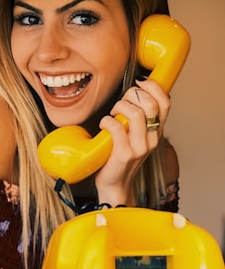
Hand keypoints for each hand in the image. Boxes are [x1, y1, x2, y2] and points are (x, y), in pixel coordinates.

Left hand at [95, 78, 169, 205]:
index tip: (139, 84)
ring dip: (119, 107)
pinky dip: (107, 120)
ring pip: (136, 113)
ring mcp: (139, 147)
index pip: (165, 102)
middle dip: (132, 95)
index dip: (153, 87)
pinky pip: (116, 127)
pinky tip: (104, 124)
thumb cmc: (122, 155)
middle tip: (121, 102)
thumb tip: (134, 91)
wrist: (115, 185)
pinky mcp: (124, 154)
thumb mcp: (137, 135)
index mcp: (156, 131)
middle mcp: (152, 139)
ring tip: (112, 114)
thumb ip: (140, 117)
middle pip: (150, 104)